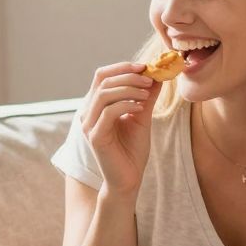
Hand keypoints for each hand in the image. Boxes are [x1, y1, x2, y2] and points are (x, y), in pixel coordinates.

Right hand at [79, 61, 157, 198]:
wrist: (128, 179)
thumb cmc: (132, 150)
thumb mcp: (142, 117)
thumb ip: (146, 96)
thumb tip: (157, 75)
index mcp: (96, 106)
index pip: (102, 76)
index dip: (122, 67)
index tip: (146, 67)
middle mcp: (88, 113)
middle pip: (103, 80)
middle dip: (129, 75)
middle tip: (150, 78)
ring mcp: (89, 125)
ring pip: (105, 93)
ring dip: (129, 88)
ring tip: (147, 93)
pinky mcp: (95, 137)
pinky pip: (109, 112)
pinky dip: (127, 104)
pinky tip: (141, 108)